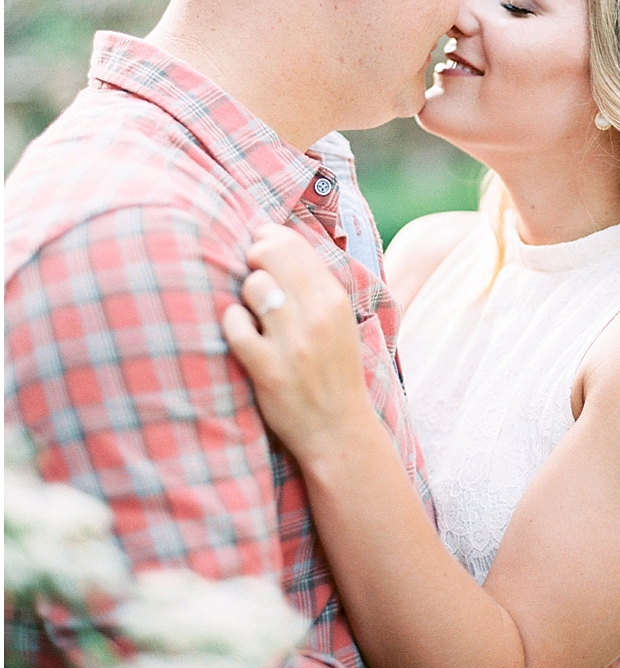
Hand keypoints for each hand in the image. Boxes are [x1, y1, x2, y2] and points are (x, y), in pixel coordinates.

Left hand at [222, 225, 372, 461]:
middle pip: (270, 254)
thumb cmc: (333, 368)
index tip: (259, 249)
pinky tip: (243, 333)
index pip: (294, 244)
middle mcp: (317, 315)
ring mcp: (292, 343)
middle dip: (253, 257)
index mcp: (334, 298)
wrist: (338, 428)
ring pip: (252, 286)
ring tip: (253, 312)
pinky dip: (233, 323)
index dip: (268, 238)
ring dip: (245, 295)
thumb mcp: (339, 319)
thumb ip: (313, 283)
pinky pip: (235, 325)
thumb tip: (273, 241)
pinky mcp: (268, 370)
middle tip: (250, 272)